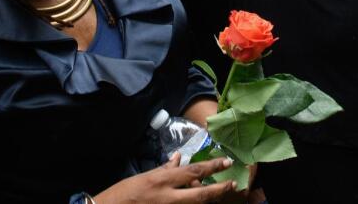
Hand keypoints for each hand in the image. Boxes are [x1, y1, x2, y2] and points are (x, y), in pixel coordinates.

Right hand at [94, 155, 236, 203]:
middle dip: (219, 190)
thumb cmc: (124, 193)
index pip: (193, 171)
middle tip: (233, 184)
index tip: (227, 162)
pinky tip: (196, 201)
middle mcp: (168, 197)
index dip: (213, 167)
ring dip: (206, 200)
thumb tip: (179, 158)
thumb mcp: (143, 177)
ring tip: (216, 194)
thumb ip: (164, 169)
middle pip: (201, 194)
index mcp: (162, 181)